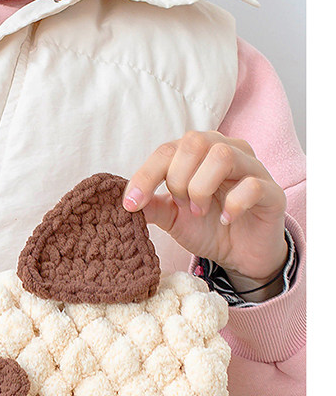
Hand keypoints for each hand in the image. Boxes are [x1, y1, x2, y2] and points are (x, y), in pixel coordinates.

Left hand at [122, 131, 287, 295]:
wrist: (241, 254)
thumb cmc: (208, 226)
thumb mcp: (173, 218)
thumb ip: (152, 207)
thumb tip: (123, 203)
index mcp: (198, 154)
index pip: (167, 150)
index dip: (145, 175)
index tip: (131, 204)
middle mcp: (226, 151)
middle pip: (195, 141)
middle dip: (178, 178)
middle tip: (181, 205)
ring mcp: (252, 168)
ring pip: (222, 155)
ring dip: (201, 188)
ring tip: (200, 212)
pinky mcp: (271, 191)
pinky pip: (252, 185)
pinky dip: (233, 204)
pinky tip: (225, 220)